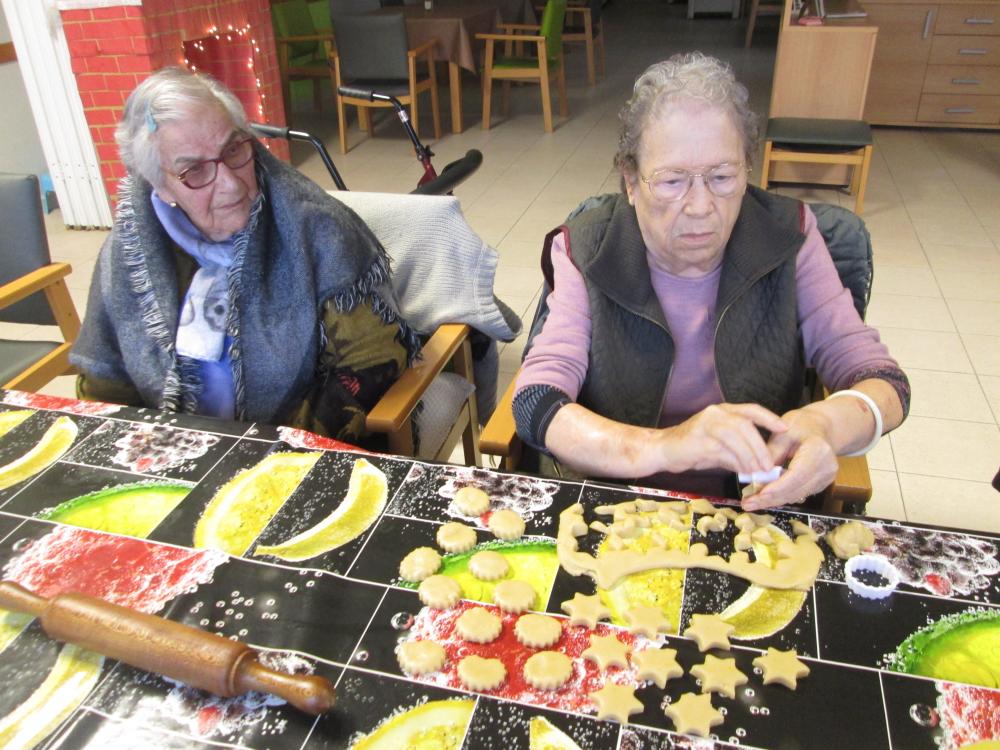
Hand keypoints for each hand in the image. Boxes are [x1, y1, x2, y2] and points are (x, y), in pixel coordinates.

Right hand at [659, 403, 787, 475]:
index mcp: (723, 411)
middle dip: (761, 446)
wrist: (663, 450)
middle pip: (746, 425)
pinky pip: (723, 451)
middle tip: (769, 465)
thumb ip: (739, 450)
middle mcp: (715, 413)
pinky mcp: (699, 440)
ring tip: (757, 471)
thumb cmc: (693, 448)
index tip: (784, 429)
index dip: (769, 418)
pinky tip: (741, 472)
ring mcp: (706, 424)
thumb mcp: (720, 445)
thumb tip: (761, 466)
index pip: (751, 410)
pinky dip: (735, 463)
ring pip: (736, 436)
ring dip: (750, 456)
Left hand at [742, 406, 837, 509]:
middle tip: (747, 504)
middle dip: (770, 499)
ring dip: (773, 501)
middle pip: (796, 489)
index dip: (778, 487)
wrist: (821, 428)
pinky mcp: (820, 485)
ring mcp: (825, 478)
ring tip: (751, 503)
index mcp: (819, 450)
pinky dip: (780, 496)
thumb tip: (754, 475)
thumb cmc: (800, 425)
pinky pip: (798, 494)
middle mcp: (827, 468)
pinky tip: (763, 498)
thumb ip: (769, 454)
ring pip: (796, 496)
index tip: (759, 495)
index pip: (797, 474)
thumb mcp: (781, 433)